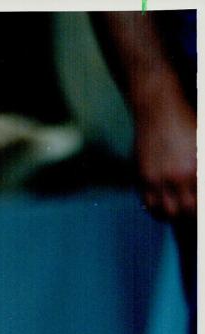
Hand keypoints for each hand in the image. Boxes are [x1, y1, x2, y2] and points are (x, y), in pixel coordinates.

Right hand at [133, 103, 196, 219]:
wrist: (158, 110)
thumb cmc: (185, 123)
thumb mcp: (202, 144)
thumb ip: (201, 170)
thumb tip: (199, 184)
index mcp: (196, 168)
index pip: (199, 200)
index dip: (200, 209)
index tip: (200, 210)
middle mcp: (177, 177)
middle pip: (185, 211)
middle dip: (190, 214)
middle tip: (191, 210)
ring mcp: (157, 179)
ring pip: (165, 212)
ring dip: (173, 215)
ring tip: (177, 211)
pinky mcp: (143, 178)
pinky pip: (148, 204)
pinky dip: (156, 209)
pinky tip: (162, 205)